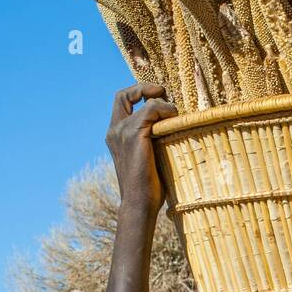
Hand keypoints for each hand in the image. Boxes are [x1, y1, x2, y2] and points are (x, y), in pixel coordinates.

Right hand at [106, 84, 177, 217]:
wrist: (139, 204)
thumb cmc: (148, 186)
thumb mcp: (149, 156)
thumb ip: (152, 138)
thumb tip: (173, 125)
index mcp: (115, 135)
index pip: (120, 101)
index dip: (138, 93)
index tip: (157, 97)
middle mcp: (115, 130)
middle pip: (123, 94)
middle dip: (145, 88)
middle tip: (164, 94)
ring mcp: (122, 132)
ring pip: (145, 102)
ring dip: (164, 104)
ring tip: (176, 117)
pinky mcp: (134, 135)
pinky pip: (152, 109)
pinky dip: (166, 110)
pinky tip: (175, 121)